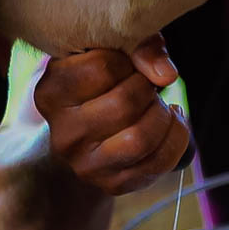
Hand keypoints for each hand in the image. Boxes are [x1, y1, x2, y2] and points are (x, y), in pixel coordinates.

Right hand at [33, 35, 189, 194]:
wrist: (83, 137)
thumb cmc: (100, 84)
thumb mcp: (109, 52)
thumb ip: (139, 45)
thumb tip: (166, 74)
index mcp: (51, 93)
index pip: (103, 66)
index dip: (128, 60)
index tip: (127, 64)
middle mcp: (63, 134)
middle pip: (125, 102)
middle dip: (148, 88)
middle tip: (147, 86)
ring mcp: (86, 165)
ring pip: (141, 137)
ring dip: (163, 116)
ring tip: (160, 107)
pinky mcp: (113, 184)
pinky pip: (160, 161)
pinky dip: (177, 137)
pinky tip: (170, 125)